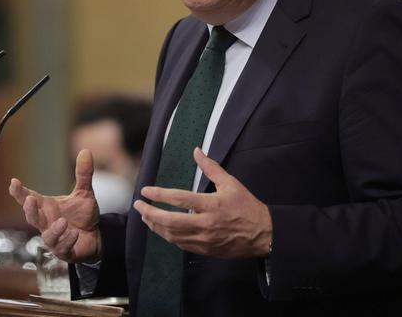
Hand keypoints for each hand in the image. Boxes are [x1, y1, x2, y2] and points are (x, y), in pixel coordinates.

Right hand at [9, 149, 100, 262]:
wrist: (95, 237)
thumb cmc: (83, 215)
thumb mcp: (84, 193)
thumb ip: (83, 174)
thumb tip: (85, 151)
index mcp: (46, 207)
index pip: (29, 198)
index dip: (19, 192)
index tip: (13, 182)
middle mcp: (46, 223)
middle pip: (31, 217)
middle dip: (29, 210)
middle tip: (30, 200)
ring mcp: (54, 238)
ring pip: (46, 236)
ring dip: (53, 229)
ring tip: (63, 222)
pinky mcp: (65, 251)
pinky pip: (61, 248)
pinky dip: (66, 241)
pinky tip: (74, 233)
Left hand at [134, 148, 271, 258]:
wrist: (263, 235)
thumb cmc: (247, 207)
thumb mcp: (231, 184)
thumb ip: (211, 167)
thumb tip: (197, 151)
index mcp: (211, 205)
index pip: (179, 199)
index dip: (159, 195)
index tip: (145, 191)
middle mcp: (205, 224)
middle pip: (170, 221)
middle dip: (150, 214)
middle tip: (138, 206)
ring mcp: (204, 240)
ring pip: (172, 235)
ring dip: (156, 226)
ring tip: (146, 217)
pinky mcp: (206, 250)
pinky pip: (181, 245)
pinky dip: (168, 237)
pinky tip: (162, 229)